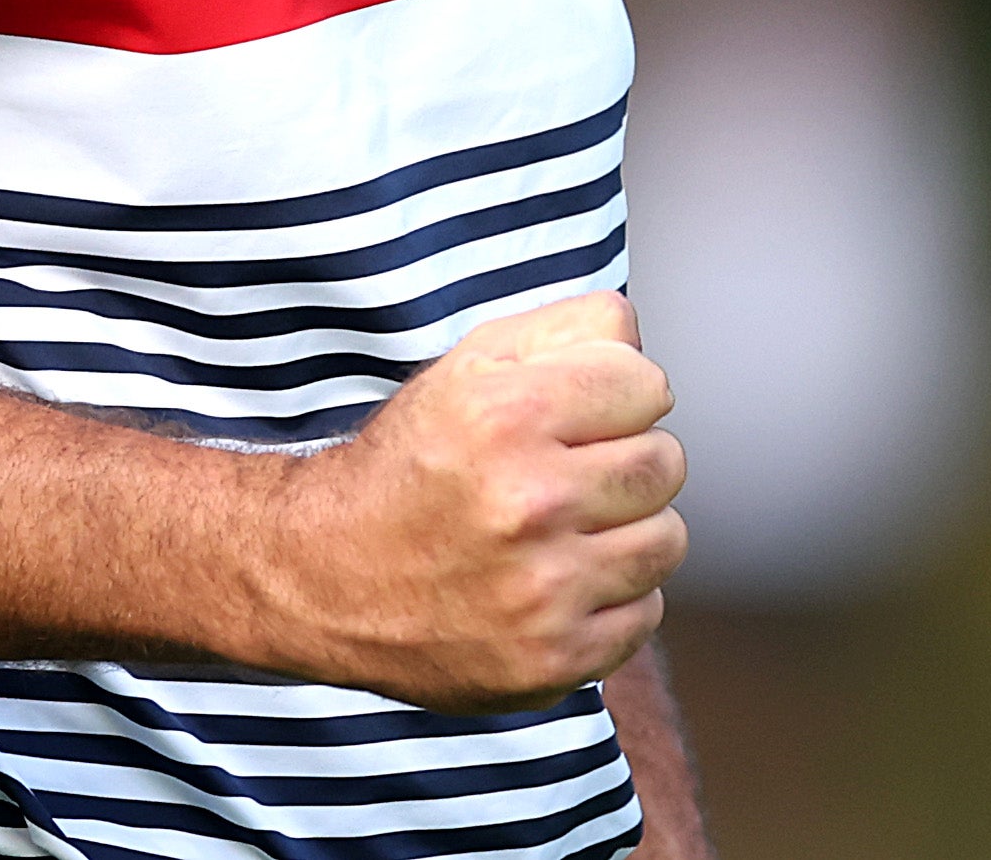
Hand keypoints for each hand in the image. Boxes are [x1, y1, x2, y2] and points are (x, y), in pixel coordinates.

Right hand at [262, 293, 687, 710]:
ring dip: (627, 530)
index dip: (616, 394)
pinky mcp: (553, 660)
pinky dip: (612, 598)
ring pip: (666, 539)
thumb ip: (568, 329)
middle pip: (665, 462)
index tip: (579, 415)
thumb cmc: (413, 462)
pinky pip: (646, 612)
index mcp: (508, 416)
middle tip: (568, 476)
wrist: (325, 576)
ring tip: (565, 531)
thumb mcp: (471, 365)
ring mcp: (544, 591)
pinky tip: (558, 584)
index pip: (648, 385)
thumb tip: (639, 342)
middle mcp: (528, 503)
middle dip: (625, 460)